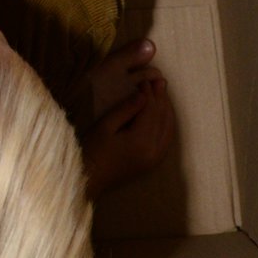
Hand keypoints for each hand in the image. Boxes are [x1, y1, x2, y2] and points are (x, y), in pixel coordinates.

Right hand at [81, 74, 174, 198]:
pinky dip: (168, 124)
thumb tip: (144, 94)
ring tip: (162, 93)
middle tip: (159, 80)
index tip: (146, 79)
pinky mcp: (153, 163)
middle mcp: (153, 151)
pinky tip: (164, 114)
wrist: (89, 179)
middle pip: (162, 118)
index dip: (149, 93)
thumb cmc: (92, 150)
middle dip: (161, 98)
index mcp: (141, 141)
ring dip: (167, 110)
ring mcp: (155, 159)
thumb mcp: (105, 126)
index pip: (150, 110)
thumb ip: (126, 109)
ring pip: (168, 129)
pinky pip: (167, 140)